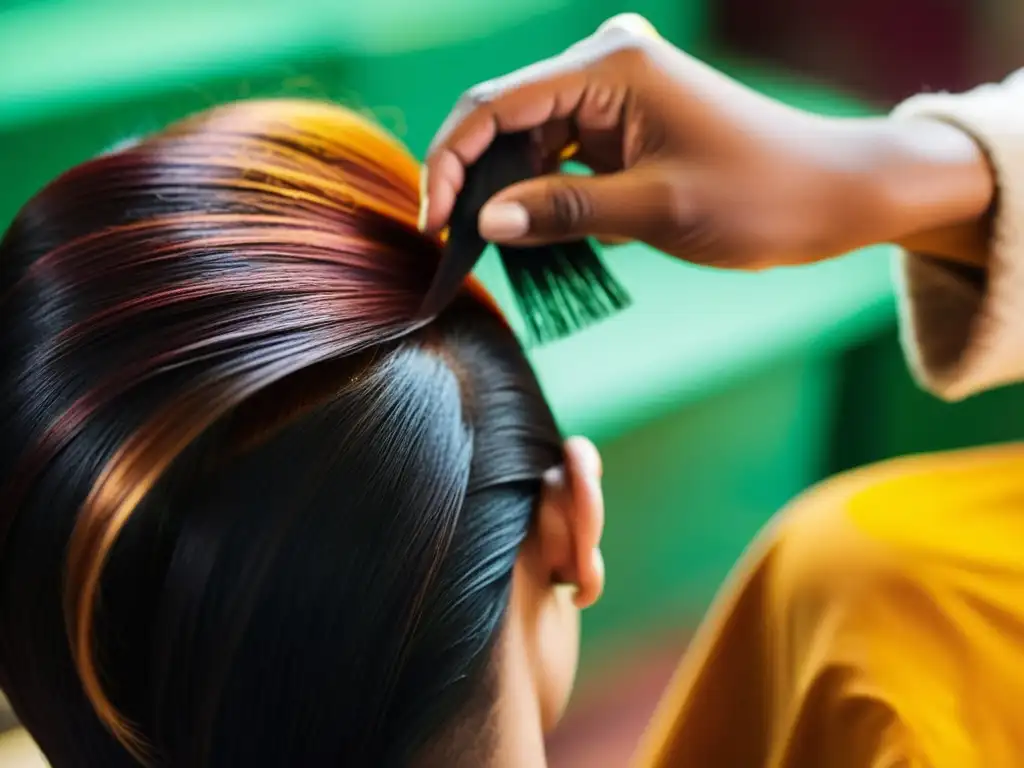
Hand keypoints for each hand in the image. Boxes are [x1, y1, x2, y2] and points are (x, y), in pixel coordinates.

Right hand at [420, 14, 993, 269]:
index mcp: (610, 67)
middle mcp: (606, 67)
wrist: (831, 195)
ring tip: (502, 248)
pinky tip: (546, 234)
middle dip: (476, 181)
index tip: (434, 224)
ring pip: (530, 142)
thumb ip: (563, 212)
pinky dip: (546, 195)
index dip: (452, 163)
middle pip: (506, 119)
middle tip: (457, 245)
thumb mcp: (656, 211)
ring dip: (511, 193)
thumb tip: (482, 222)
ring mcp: (616, 95)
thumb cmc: (760, 196)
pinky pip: (562, 156)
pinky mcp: (626, 125)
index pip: (497, 106)